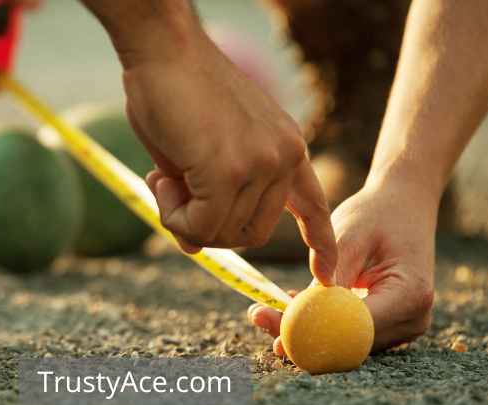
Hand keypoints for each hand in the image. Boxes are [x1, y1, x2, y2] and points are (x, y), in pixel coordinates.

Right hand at [127, 33, 336, 281]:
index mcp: (287, 146)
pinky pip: (201, 227)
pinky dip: (175, 217)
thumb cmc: (177, 91)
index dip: (319, 241)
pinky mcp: (229, 170)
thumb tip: (194, 247)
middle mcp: (284, 156)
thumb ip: (207, 198)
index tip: (326, 273)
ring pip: (223, 234)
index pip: (313, 204)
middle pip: (252, 234)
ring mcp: (260, 164)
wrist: (163, 48)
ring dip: (183, 218)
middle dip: (207, 227)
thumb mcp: (201, 153)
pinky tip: (160, 180)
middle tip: (171, 194)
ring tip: (162, 177)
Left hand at [249, 178, 437, 353]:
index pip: (355, 328)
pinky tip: (289, 304)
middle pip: (349, 343)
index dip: (314, 334)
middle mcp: (413, 319)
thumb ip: (330, 276)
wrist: (404, 205)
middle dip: (302, 334)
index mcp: (409, 295)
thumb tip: (302, 312)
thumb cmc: (377, 214)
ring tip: (264, 310)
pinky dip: (319, 321)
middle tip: (259, 317)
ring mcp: (403, 326)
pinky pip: (348, 332)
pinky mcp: (388, 325)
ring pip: (345, 342)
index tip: (276, 330)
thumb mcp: (349, 237)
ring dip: (306, 329)